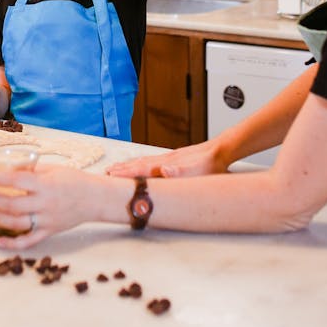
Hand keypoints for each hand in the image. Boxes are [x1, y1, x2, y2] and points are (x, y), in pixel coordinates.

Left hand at [0, 165, 99, 248]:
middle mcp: (45, 203)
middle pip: (13, 203)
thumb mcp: (53, 169)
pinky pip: (29, 241)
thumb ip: (31, 171)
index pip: (16, 180)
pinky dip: (12, 244)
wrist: (95, 198)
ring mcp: (47, 220)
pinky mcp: (49, 232)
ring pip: (16, 222)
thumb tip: (9, 170)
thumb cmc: (74, 180)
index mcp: (46, 185)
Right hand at [107, 141, 225, 179]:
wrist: (221, 151)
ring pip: (143, 162)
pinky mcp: (174, 159)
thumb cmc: (211, 165)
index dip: (125, 173)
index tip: (110, 176)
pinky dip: (139, 163)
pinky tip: (140, 165)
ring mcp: (168, 158)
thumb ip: (181, 171)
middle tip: (106, 173)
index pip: (141, 169)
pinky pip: (150, 161)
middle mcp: (164, 160)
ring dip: (128, 165)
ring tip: (116, 168)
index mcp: (167, 164)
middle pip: (138, 164)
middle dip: (121, 169)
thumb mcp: (198, 171)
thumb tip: (163, 169)